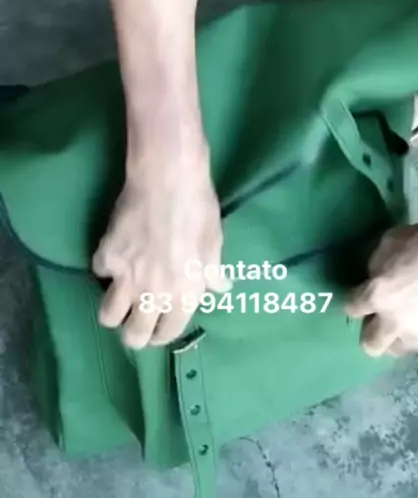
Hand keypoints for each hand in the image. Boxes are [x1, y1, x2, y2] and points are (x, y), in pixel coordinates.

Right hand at [92, 160, 229, 348]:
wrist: (168, 179)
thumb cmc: (198, 209)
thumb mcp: (214, 243)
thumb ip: (213, 272)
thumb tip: (220, 288)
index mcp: (184, 294)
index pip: (168, 333)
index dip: (161, 334)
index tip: (157, 328)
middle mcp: (154, 294)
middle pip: (134, 336)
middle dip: (134, 333)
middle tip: (135, 318)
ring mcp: (127, 278)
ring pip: (108, 316)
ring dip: (114, 310)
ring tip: (119, 297)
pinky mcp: (106, 256)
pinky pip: (99, 272)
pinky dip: (105, 267)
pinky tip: (115, 254)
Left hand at [345, 208, 417, 356]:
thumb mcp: (391, 242)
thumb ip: (377, 263)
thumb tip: (374, 275)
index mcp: (377, 296)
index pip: (352, 307)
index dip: (353, 302)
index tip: (358, 298)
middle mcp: (394, 323)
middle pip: (370, 345)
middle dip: (370, 333)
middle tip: (377, 319)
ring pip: (398, 349)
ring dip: (396, 337)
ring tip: (404, 321)